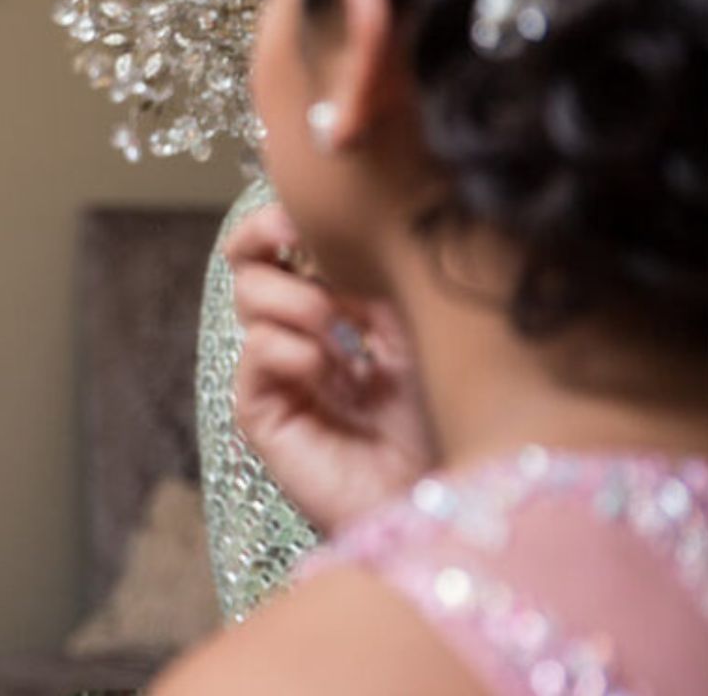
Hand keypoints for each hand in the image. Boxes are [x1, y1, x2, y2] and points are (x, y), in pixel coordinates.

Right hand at [225, 204, 434, 534]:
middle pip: (251, 262)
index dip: (282, 217)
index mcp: (348, 306)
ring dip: (294, 299)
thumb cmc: (459, 412)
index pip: (286, 243)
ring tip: (341, 331)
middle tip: (304, 245)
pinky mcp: (267, 415)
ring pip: (247, 298)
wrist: (460, 499)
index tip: (306, 207)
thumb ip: (381, 267)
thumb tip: (338, 212)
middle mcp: (308, 336)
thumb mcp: (426, 319)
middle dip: (271, 240)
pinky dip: (287, 347)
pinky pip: (253, 353)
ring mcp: (284, 375)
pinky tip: (329, 371)